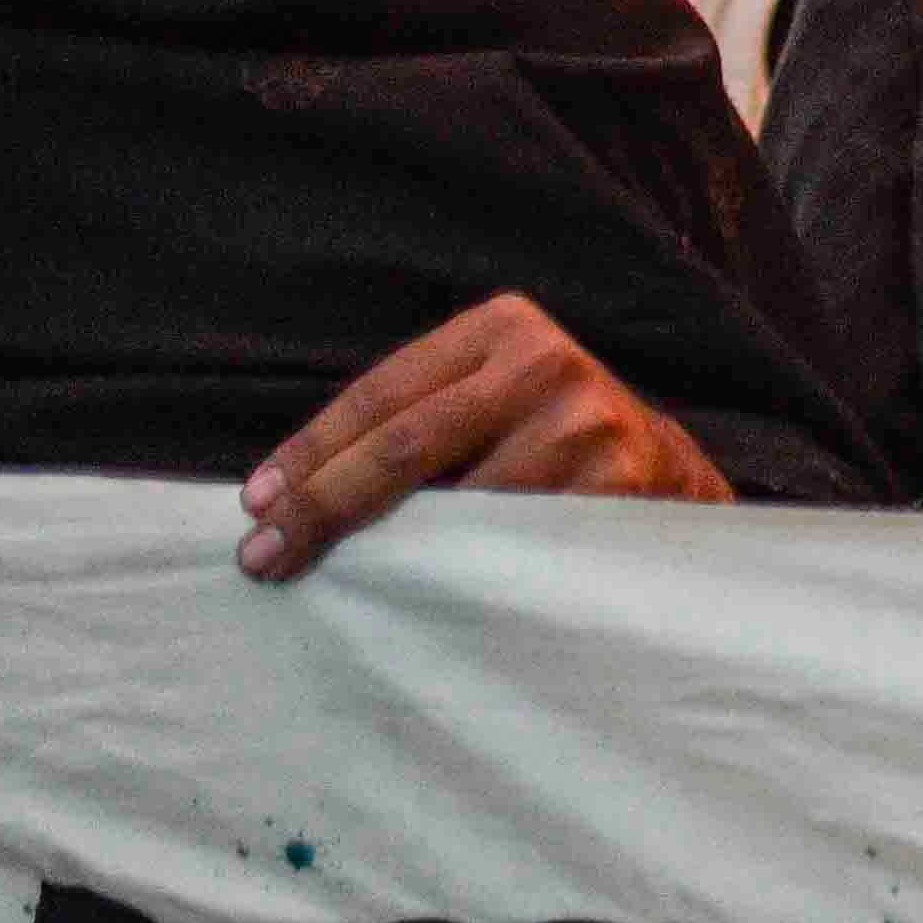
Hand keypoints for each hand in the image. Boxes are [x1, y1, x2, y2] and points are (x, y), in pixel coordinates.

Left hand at [241, 293, 728, 580]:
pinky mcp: (612, 484)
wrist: (666, 470)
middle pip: (404, 443)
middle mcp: (545, 363)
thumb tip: (284, 492)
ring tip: (328, 581)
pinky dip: (448, 572)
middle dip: (323, 506)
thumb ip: (415, 419)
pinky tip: (411, 594)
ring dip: (381, 551)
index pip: (380, 393)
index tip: (255, 505)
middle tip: (264, 557)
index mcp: (502, 327)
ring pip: (451, 503)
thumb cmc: (544, 440)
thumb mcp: (487, 398)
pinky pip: (503, 543)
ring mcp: (584, 423)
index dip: (310, 452)